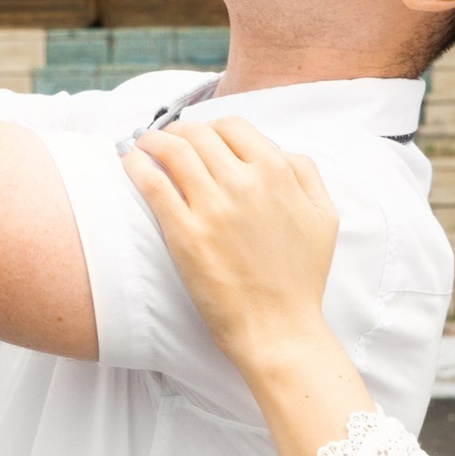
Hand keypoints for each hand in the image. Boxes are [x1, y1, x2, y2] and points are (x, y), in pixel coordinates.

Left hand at [126, 114, 338, 363]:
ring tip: (143, 144)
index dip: (213, 128)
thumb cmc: (301, 278)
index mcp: (277, 174)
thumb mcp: (324, 216)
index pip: (234, 127)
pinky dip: (137, 165)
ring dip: (152, 140)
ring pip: (173, 151)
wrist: (279, 328)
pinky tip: (130, 162)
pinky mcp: (185, 233)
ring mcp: (212, 207)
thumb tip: (278, 150)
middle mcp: (243, 183)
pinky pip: (153, 184)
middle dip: (179, 131)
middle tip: (168, 139)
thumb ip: (305, 173)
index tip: (201, 138)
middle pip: (199, 134)